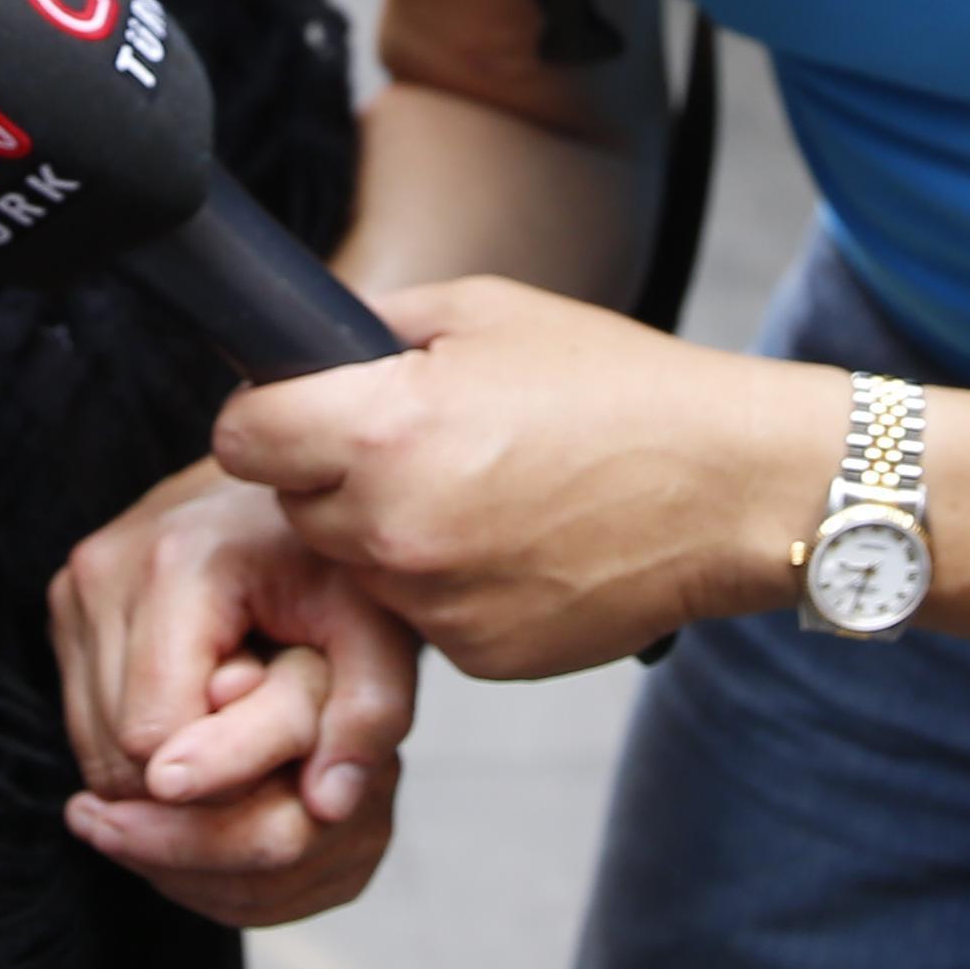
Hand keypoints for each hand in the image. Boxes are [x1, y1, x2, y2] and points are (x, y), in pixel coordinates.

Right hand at [49, 462, 412, 926]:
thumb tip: (328, 807)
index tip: (280, 754)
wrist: (296, 479)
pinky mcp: (68, 602)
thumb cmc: (340, 564)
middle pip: (116, 754)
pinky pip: (87, 720)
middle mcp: (105, 568)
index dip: (220, 776)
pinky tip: (202, 703)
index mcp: (175, 563)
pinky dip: (142, 739)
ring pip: (94, 747)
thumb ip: (367, 716)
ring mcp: (78, 585)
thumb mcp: (379, 635)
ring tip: (237, 717)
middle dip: (192, 779)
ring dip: (165, 763)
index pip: (153, 740)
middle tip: (265, 740)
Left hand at [212, 276, 833, 681]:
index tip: (299, 413)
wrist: (730, 486)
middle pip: (295, 507)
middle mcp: (394, 527)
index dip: (268, 418)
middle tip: (420, 445)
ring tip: (482, 491)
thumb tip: (304, 339)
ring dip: (391, 536)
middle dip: (335, 477)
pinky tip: (518, 543)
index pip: (239, 437)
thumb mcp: (487, 312)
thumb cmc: (618, 385)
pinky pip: (422, 615)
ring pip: (358, 568)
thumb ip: (377, 326)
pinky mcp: (478, 656)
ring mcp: (436, 602)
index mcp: (384, 429)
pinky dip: (450, 585)